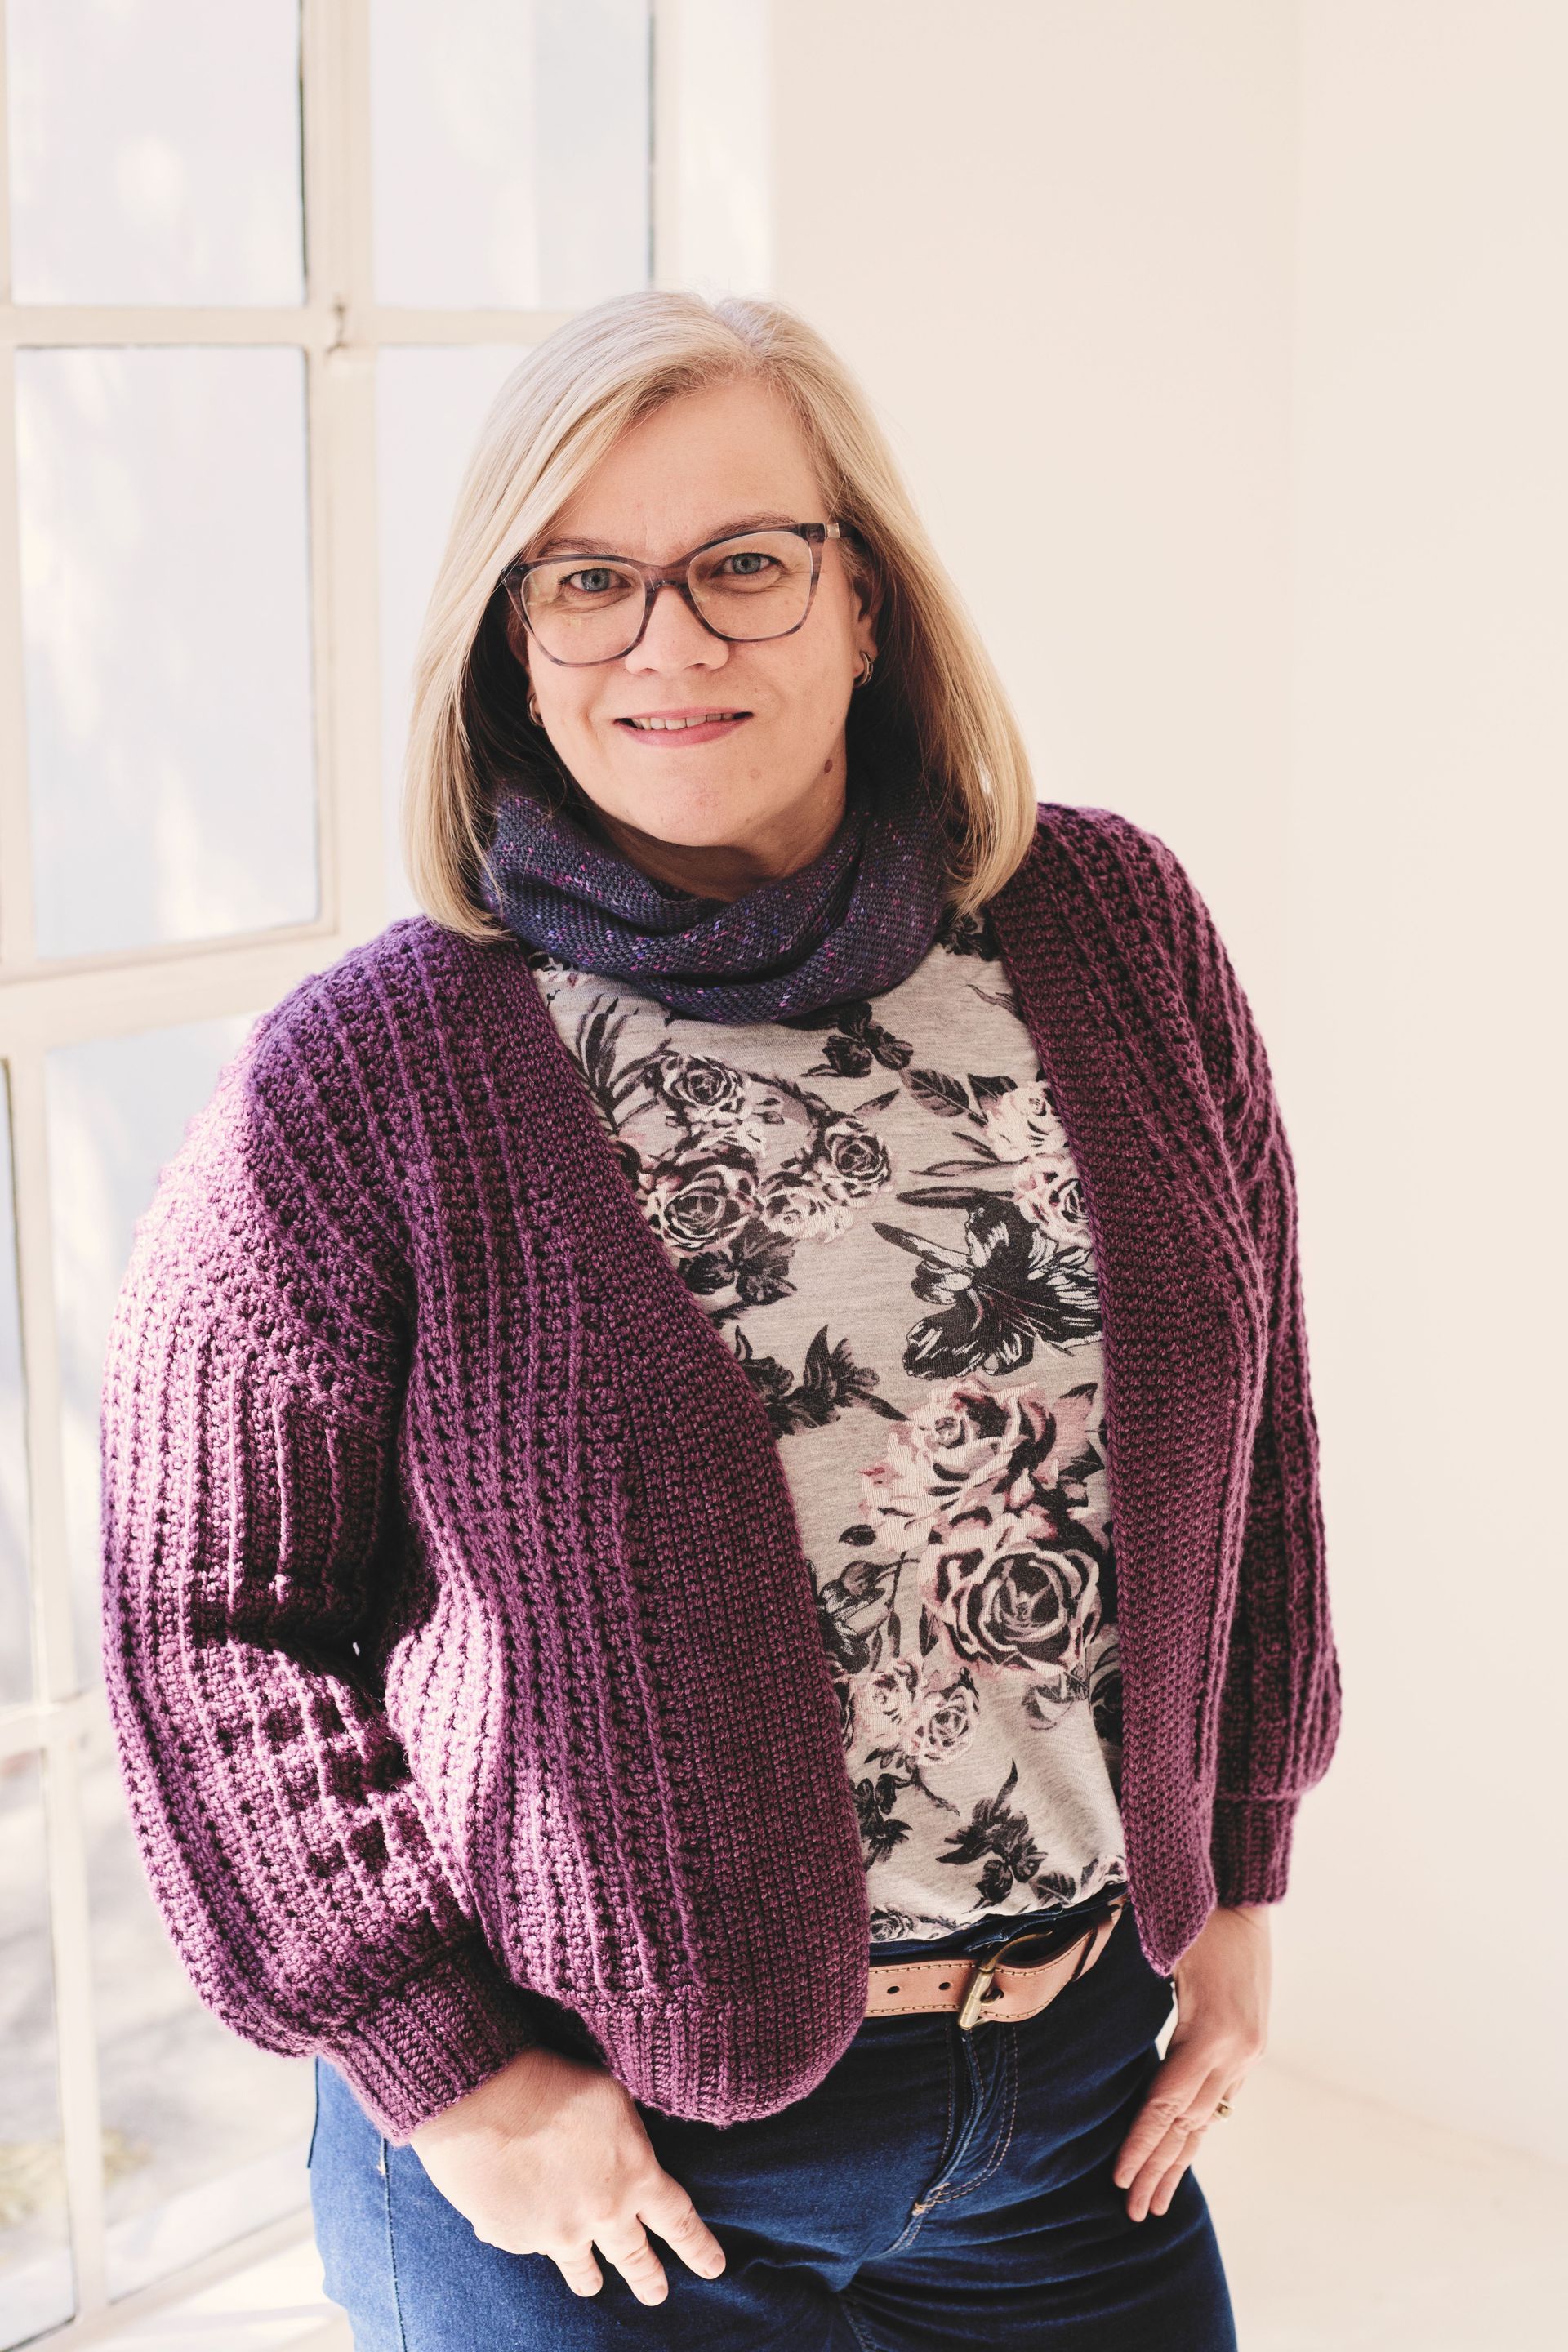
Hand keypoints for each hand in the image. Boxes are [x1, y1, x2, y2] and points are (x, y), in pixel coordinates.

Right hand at [409, 2044, 727, 2304]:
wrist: (488, 2103)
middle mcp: (602, 2216)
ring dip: (590, 2276)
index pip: (679, 2221)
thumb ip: (628, 2140)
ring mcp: (557, 2234)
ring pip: (581, 2268)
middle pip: (634, 2257)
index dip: (698, 2246)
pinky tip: (522, 2210)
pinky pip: (528, 2240)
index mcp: (636, 2178)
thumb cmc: (556, 2085)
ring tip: (593, 2284)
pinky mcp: (515, 2238)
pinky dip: (530, 2230)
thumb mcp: (614, 2101)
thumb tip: (627, 2158)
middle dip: (649, 2278)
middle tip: (658, 2295)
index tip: (714, 2268)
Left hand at [1111, 1900, 1270, 2222]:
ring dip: (1180, 2161)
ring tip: (1157, 2202)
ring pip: (1206, 2119)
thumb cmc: (1195, 1913)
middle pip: (1188, 2124)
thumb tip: (1099, 2033)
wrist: (1245, 1894)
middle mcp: (1236, 2053)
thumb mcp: (1165, 1951)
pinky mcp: (1248, 2048)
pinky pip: (1217, 2100)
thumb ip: (1141, 2001)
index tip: (1119, 2180)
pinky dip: (1197, 2131)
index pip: (1167, 2104)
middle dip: (1159, 2170)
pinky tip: (1184, 2154)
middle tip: (1134, 2213)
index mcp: (1213, 2032)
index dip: (1141, 2144)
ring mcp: (1247, 2054)